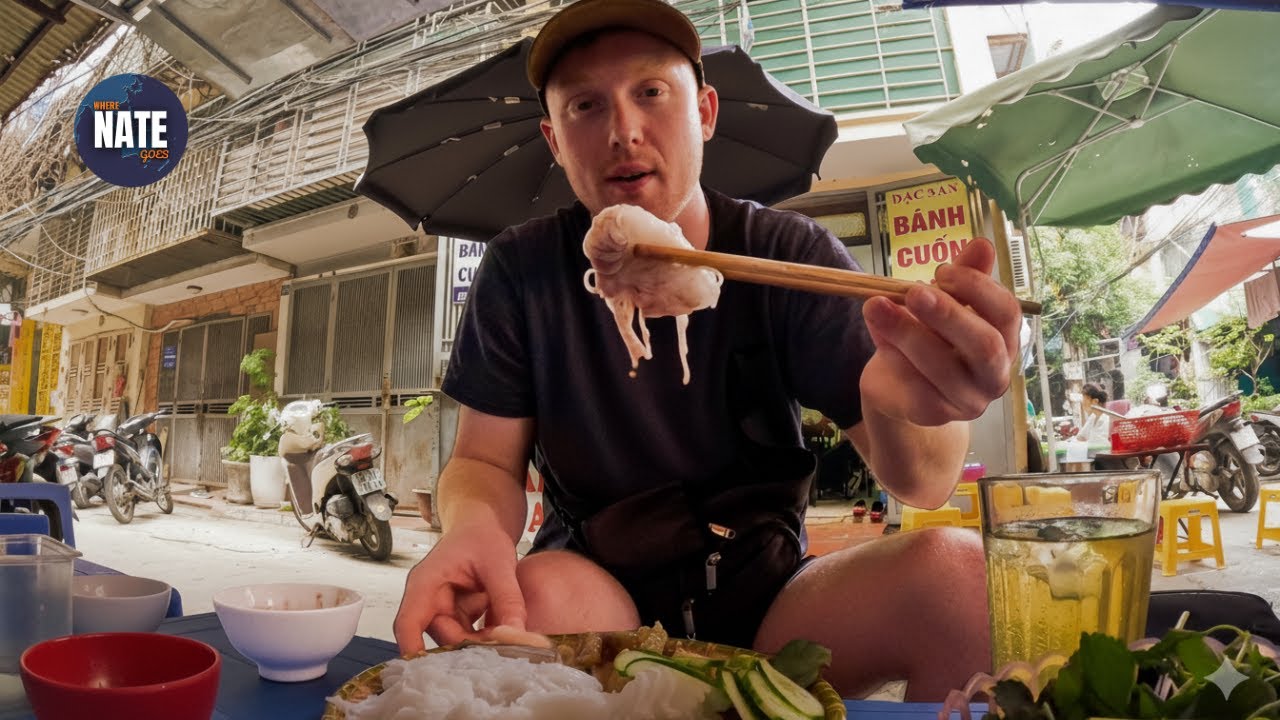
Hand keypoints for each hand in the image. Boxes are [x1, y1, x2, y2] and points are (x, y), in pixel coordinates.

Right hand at [392, 520, 526, 653]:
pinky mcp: (460, 617)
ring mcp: (444, 611)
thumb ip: (506, 596)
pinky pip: (472, 635)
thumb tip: (515, 634)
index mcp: (425, 584)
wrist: (484, 526)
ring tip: (512, 637)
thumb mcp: (498, 561)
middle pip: (442, 637)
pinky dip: (489, 635)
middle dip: (471, 645)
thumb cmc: (482, 536)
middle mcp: (429, 601)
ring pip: (460, 639)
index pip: (408, 623)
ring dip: (484, 641)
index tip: (428, 674)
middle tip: (505, 646)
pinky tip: (510, 631)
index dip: (413, 650)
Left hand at [860, 238, 1020, 426]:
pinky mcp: (935, 414)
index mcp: (1004, 338)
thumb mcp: (939, 302)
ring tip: (876, 307)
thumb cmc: (928, 335)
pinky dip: (896, 361)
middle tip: (913, 291)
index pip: (1007, 313)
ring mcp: (967, 399)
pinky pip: (916, 388)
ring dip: (908, 334)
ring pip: (944, 369)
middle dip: (948, 315)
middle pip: (985, 346)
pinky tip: (879, 342)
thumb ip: (959, 278)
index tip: (941, 269)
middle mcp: (994, 373)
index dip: (978, 288)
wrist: (898, 382)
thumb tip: (983, 244)